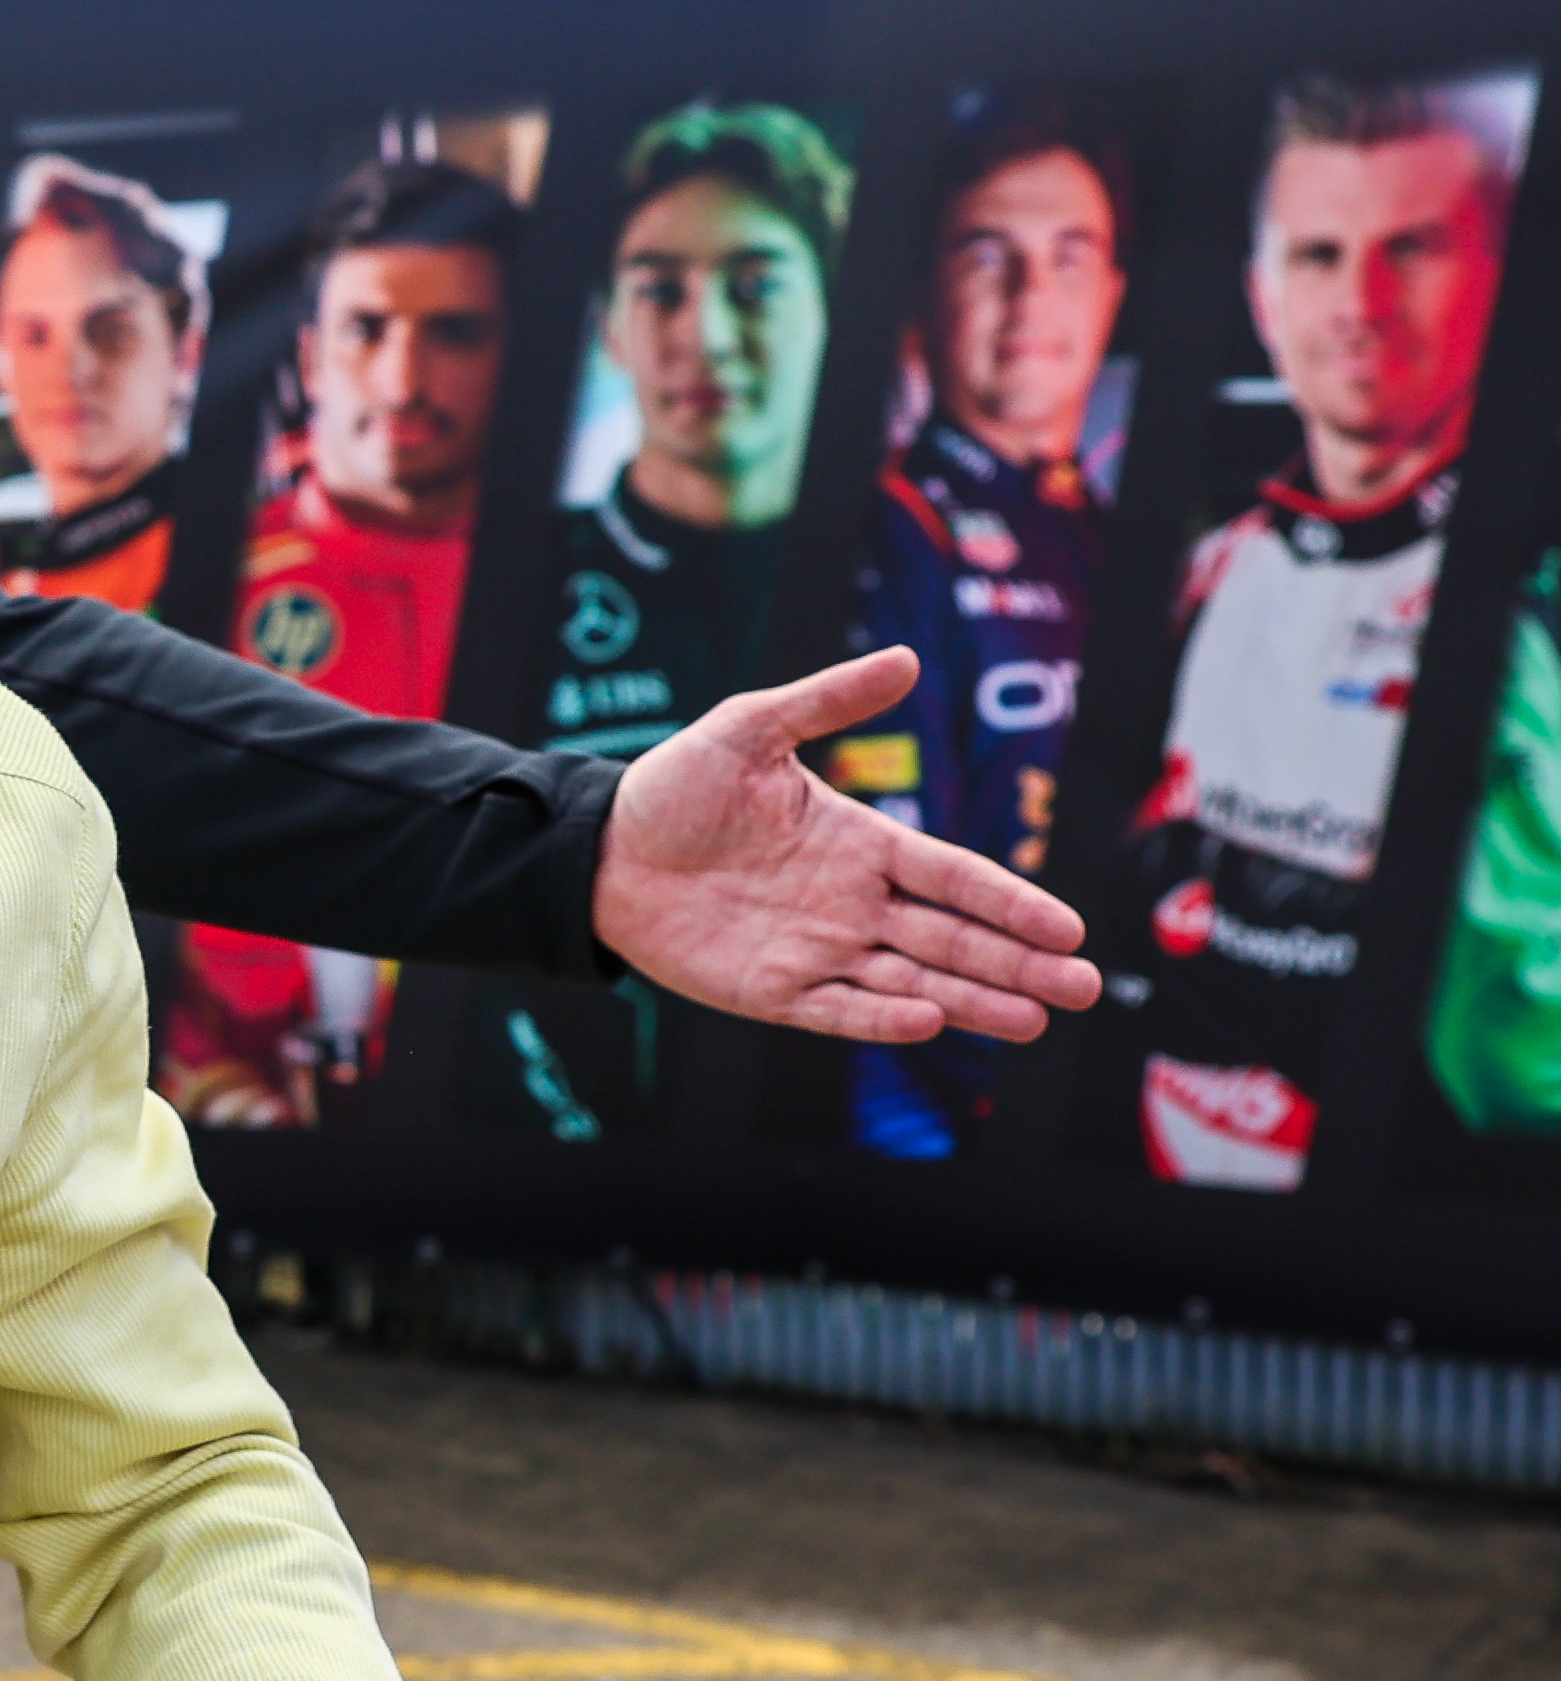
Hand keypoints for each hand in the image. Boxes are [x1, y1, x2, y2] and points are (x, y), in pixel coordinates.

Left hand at [595, 649, 1102, 1043]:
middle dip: (1017, 966)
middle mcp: (852, 904)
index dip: (1011, 903)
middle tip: (1082, 990)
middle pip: (952, 940)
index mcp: (861, 845)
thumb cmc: (674, 786)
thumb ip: (825, 699)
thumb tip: (905, 659)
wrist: (598, 848)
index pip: (955, 878)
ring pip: (911, 982)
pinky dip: (879, 1019)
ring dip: (971, 1001)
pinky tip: (927, 1020)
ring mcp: (815, 951)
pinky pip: (836, 1010)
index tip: (1069, 929)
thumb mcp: (749, 729)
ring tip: (1033, 1022)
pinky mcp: (770, 991)